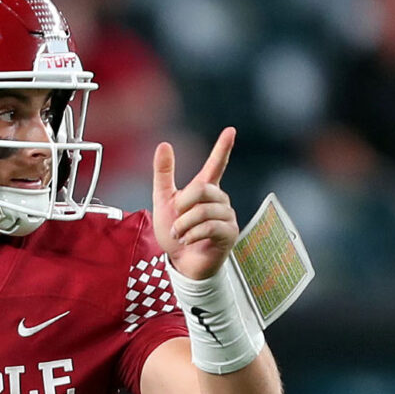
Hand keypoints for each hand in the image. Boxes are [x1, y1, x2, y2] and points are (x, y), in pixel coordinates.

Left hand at [152, 127, 239, 279]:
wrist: (181, 263)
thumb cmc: (175, 233)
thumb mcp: (163, 201)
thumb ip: (164, 174)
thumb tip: (164, 144)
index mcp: (205, 189)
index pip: (216, 164)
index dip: (223, 147)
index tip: (231, 130)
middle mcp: (220, 199)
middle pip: (202, 189)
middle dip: (182, 206)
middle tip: (176, 221)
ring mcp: (227, 216)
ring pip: (203, 211)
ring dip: (184, 225)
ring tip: (180, 235)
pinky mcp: (229, 233)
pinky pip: (209, 227)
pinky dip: (192, 235)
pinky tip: (188, 241)